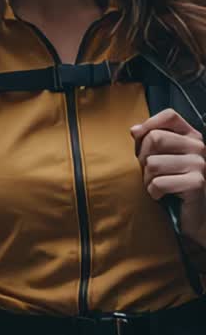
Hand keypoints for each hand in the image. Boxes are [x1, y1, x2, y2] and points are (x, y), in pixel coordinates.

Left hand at [131, 108, 205, 245]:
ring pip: (152, 163)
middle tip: (148, 172)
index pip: (169, 115)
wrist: (197, 218)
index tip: (137, 137)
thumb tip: (134, 131)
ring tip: (156, 186)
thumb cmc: (175, 185)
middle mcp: (199, 147)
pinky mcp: (196, 183)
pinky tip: (161, 196)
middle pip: (155, 138)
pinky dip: (153, 193)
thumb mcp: (165, 157)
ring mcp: (199, 165)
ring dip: (147, 179)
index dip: (149, 124)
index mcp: (192, 136)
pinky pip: (158, 183)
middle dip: (143, 157)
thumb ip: (152, 140)